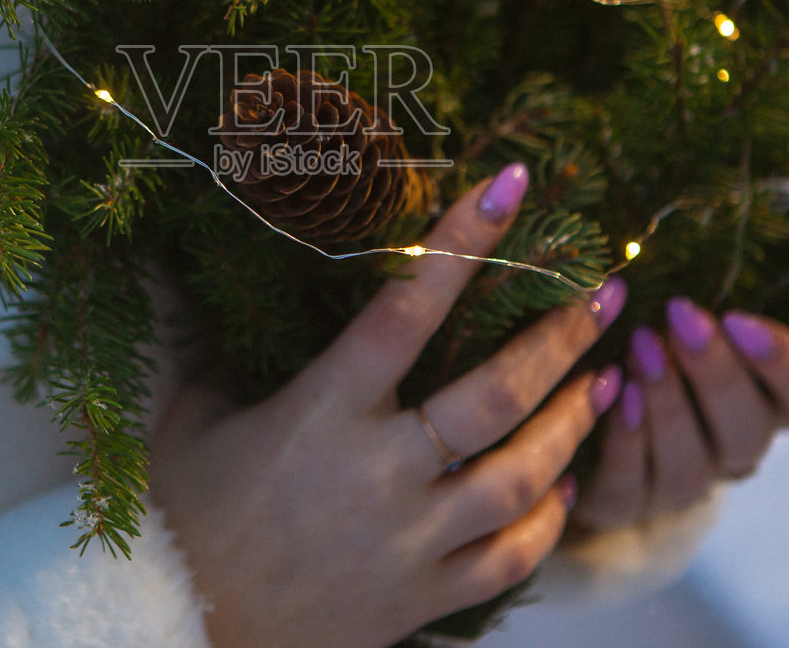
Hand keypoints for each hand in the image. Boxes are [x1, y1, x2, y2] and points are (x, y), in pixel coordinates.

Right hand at [149, 164, 627, 647]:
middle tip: (604, 294)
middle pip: (495, 392)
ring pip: (522, 475)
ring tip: (607, 379)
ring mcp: (410, 539)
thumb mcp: (190, 418)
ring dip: (573, 421)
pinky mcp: (424, 596)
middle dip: (560, 336)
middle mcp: (378, 470)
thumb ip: (209, 345)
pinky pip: (509, 557)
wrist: (181, 631)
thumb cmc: (180, 514)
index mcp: (321, 411)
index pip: (407, 308)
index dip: (463, 241)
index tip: (512, 185)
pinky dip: (548, 520)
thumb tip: (185, 271)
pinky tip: (568, 485)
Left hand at [573, 300, 788, 528]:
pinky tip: (607, 392)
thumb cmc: (645, 337)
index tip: (740, 317)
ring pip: (693, 464)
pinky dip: (623, 440)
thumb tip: (684, 240)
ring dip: (666, 402)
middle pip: (750, 430)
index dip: (787, 364)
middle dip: (715, 371)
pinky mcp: (627, 506)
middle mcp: (733, 451)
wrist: (583, 421)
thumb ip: (695, 298)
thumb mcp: (676, 313)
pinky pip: (633, 487)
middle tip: (679, 316)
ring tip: (637, 347)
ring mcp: (683, 486)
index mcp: (767, 403)